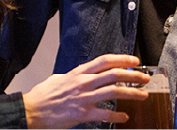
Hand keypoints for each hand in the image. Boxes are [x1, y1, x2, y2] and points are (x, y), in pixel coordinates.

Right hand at [22, 54, 149, 129]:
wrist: (31, 111)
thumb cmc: (42, 96)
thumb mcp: (59, 79)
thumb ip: (74, 76)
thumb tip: (84, 75)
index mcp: (78, 73)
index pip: (105, 61)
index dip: (122, 59)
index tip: (134, 61)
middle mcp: (83, 83)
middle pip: (114, 74)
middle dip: (134, 76)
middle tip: (145, 78)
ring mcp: (84, 98)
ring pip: (114, 92)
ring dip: (132, 93)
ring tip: (143, 95)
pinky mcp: (82, 114)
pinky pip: (106, 114)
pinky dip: (117, 116)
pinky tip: (124, 117)